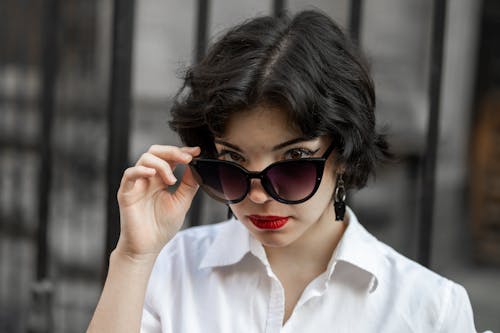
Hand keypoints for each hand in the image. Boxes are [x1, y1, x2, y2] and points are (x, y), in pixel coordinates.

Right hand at [115, 145, 199, 259]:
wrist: (148, 247)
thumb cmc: (162, 227)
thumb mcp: (182, 202)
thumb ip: (189, 184)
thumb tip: (196, 166)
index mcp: (161, 179)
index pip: (170, 157)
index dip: (182, 151)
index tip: (196, 152)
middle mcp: (148, 178)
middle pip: (156, 152)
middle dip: (173, 151)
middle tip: (187, 158)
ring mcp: (137, 184)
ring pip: (145, 158)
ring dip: (162, 164)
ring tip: (172, 180)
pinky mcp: (126, 192)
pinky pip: (130, 174)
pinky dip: (141, 170)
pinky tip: (152, 174)